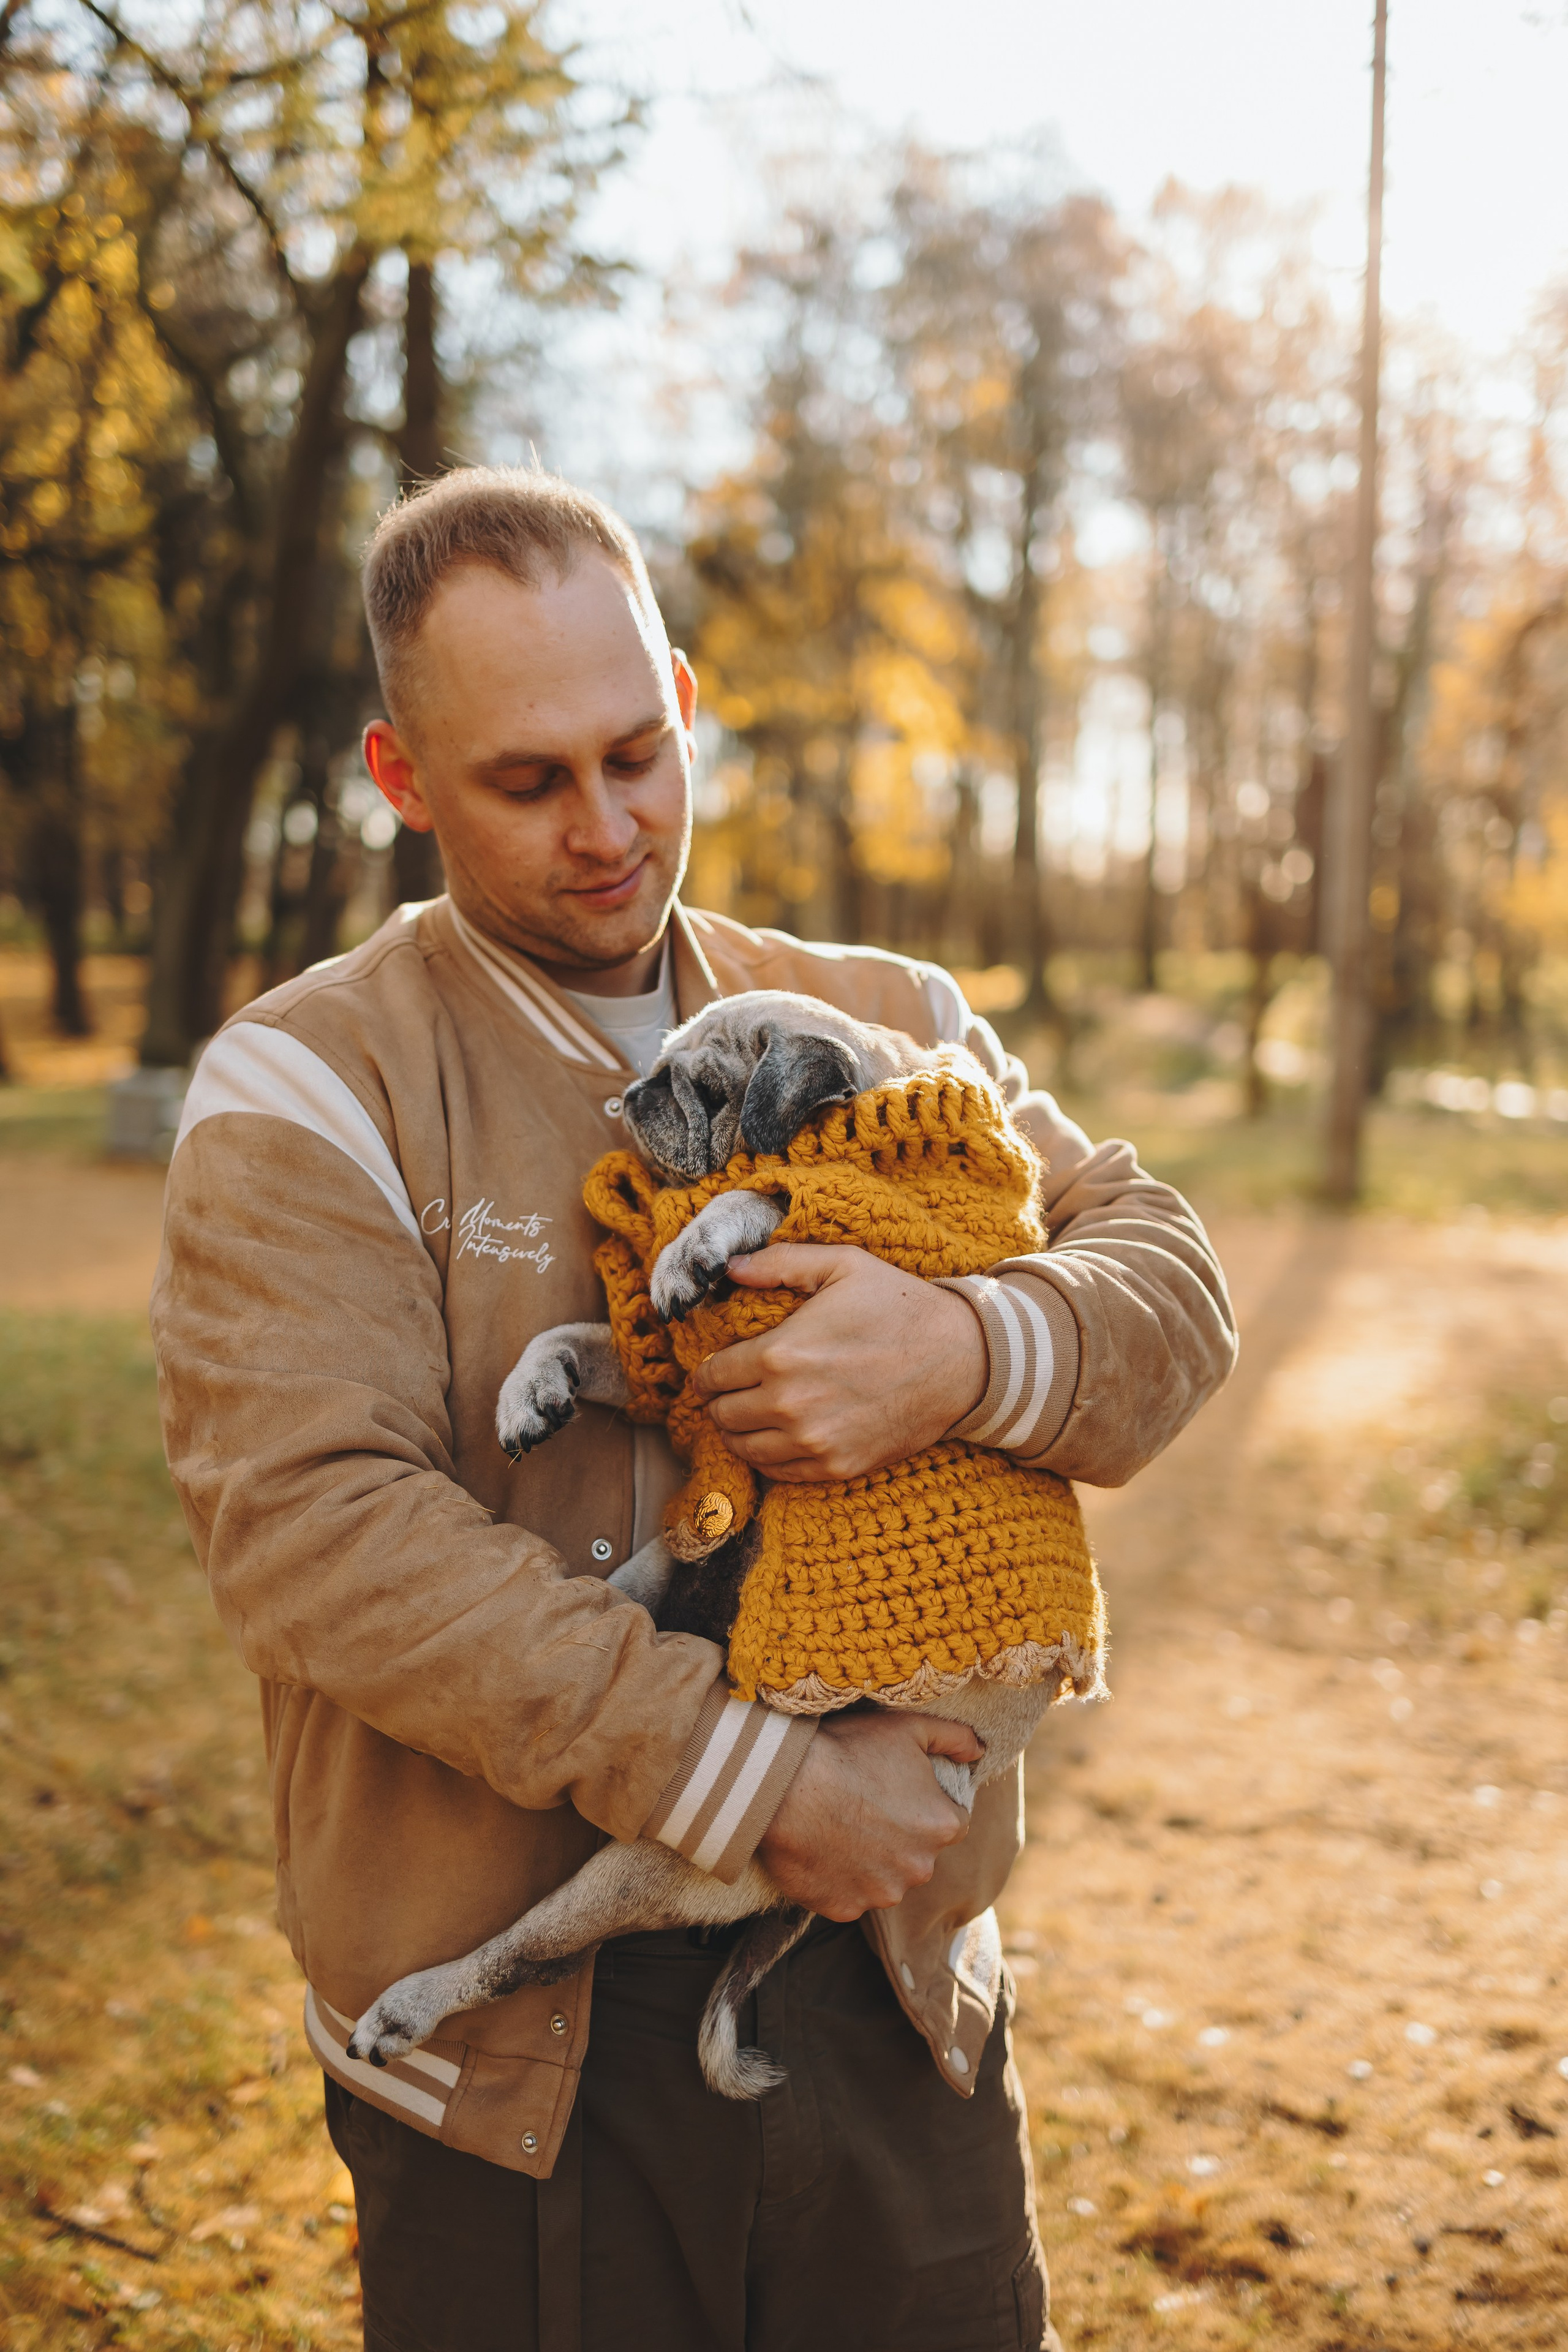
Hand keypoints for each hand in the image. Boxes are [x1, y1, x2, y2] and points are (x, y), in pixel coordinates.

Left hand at [691, 1245, 985, 1480]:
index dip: (706, 1371)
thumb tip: (730, 1267)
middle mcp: (789, 1405)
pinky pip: (777, 1473)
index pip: (712, 1376)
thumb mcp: (843, 1265)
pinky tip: (777, 1436)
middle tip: (729, 1390)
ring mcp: (814, 1442)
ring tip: (747, 1414)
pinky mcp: (837, 1466)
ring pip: (743, 1448)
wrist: (961, 1360)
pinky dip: (768, 1456)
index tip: (714, 1367)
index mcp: (781, 1354)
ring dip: (737, 1431)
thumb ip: (779, 1262)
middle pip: (721, 1415)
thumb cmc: (900, 1307)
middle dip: (718, 1401)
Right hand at [757, 1710, 982, 1919]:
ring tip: (839, 1826)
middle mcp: (920, 1869)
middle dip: (900, 1835)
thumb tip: (980, 1751)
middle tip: (865, 1805)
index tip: (896, 1792)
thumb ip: (956, 1738)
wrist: (782, 1784)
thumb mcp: (910, 1728)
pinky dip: (840, 1879)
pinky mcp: (843, 1909)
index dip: (925, 1805)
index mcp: (943, 1827)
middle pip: (918, 1854)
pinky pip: (850, 1896)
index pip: (951, 1822)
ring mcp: (880, 1894)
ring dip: (872, 1860)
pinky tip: (822, 1849)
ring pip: (886, 1878)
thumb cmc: (848, 1750)